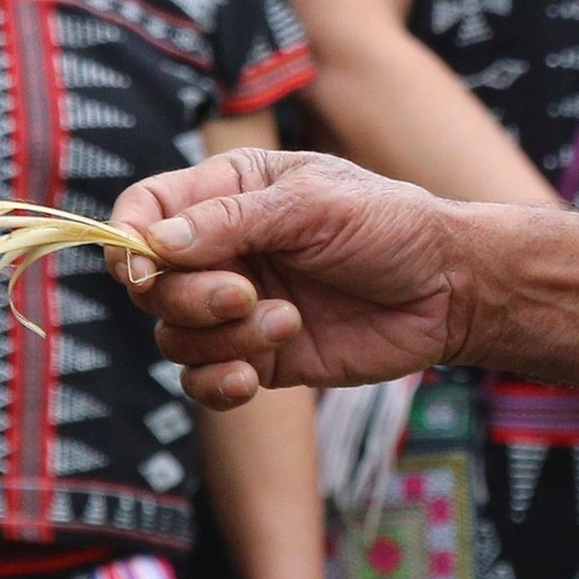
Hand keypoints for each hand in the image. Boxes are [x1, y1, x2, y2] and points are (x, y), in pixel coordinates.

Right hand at [104, 150, 465, 409]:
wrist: (451, 290)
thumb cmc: (389, 225)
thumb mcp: (314, 204)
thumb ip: (234, 221)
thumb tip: (156, 243)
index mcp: (224, 194)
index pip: (143, 211)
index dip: (128, 240)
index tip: (143, 270)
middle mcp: (219, 250)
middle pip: (153, 283)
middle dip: (188, 295)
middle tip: (243, 295)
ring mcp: (233, 307)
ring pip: (174, 334)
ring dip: (220, 338)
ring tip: (285, 323)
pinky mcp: (256, 356)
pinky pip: (203, 380)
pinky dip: (216, 384)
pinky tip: (251, 379)